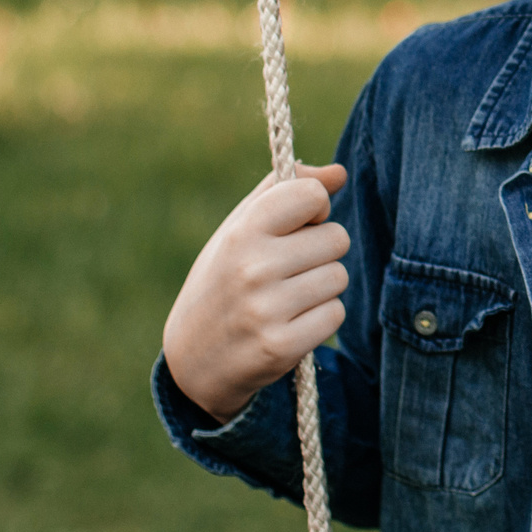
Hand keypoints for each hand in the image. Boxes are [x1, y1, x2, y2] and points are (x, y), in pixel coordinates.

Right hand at [163, 162, 351, 423]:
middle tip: (289, 268)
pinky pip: (335, 314)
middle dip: (321, 251)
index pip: (312, 195)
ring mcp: (267, 310)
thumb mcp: (239, 228)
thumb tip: (339, 173)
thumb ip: (285, 191)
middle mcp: (253, 269)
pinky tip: (291, 322)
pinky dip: (320, 318)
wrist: (193, 358)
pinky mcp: (281, 346)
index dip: (316, 207)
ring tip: (287, 296)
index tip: (300, 223)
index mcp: (242, 232)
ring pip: (339, 277)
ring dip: (322, 286)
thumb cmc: (224, 279)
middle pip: (337, 238)